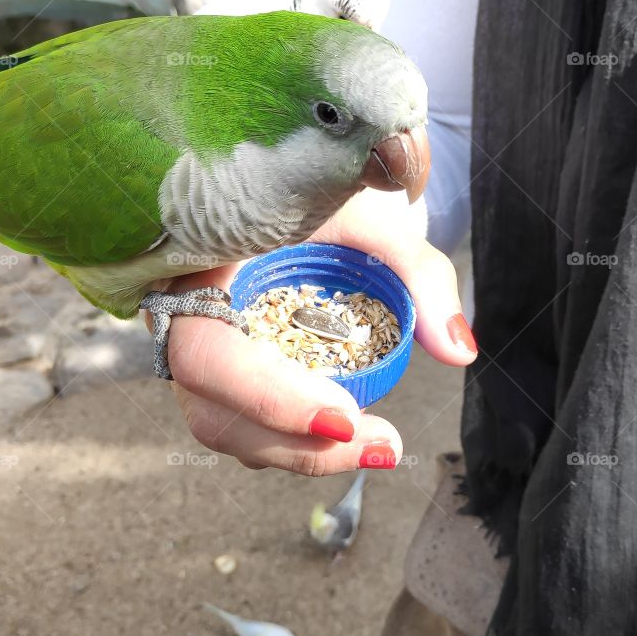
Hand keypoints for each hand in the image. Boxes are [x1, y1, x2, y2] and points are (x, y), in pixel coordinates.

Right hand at [159, 190, 476, 475]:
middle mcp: (176, 319)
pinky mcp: (215, 372)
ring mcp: (191, 351)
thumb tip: (460, 351)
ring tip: (381, 445)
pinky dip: (295, 439)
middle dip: (299, 442)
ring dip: (303, 452)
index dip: (267, 396)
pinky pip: (241, 422)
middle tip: (382, 442)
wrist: (283, 183)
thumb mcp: (365, 215)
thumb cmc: (314, 192)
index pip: (205, 354)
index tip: (344, 415)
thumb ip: (415, 272)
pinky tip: (353, 435)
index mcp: (191, 269)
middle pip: (213, 411)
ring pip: (226, 428)